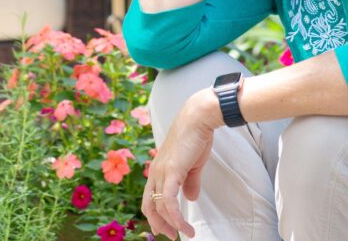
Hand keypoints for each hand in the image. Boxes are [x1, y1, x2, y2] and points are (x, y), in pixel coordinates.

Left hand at [141, 92, 220, 238]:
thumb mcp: (192, 165)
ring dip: (171, 224)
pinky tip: (185, 225)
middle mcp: (155, 172)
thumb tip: (190, 198)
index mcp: (158, 170)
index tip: (164, 228)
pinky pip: (169, 202)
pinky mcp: (171, 172)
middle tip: (169, 236)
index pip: (150, 198)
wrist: (198, 119)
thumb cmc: (195, 138)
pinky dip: (176, 217)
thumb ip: (190, 182)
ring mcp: (161, 172)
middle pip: (149, 206)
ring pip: (159, 207)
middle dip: (159, 224)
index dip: (155, 215)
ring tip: (184, 233)